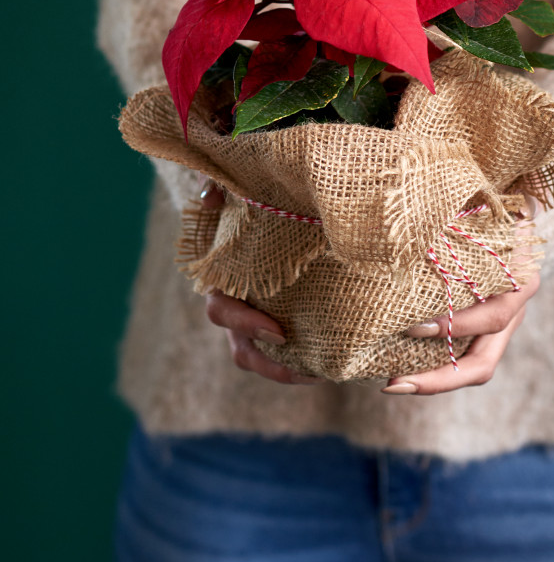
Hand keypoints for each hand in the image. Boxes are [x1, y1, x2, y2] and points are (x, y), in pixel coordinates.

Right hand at [200, 181, 319, 385]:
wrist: (250, 204)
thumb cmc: (238, 196)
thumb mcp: (228, 187)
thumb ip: (217, 189)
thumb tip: (211, 199)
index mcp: (220, 279)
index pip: (222, 310)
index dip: (245, 324)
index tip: (278, 331)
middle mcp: (234, 304)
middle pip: (242, 348)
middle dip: (270, 364)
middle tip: (307, 368)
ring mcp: (255, 314)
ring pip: (262, 355)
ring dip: (288, 370)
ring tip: (322, 374)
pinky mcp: (278, 314)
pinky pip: (285, 346)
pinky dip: (302, 356)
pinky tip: (333, 359)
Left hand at [382, 195, 541, 395]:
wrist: (514, 202)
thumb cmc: (489, 200)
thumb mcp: (481, 203)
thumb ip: (458, 216)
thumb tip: (416, 220)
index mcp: (519, 277)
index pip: (491, 316)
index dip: (454, 325)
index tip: (411, 326)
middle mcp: (516, 307)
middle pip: (483, 362)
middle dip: (438, 379)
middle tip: (393, 382)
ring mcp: (504, 321)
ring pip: (475, 367)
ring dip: (434, 380)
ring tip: (392, 383)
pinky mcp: (488, 326)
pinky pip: (465, 356)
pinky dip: (436, 365)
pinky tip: (401, 366)